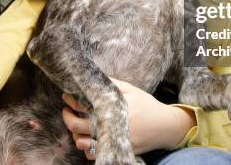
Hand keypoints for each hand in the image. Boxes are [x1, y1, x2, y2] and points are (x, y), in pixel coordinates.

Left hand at [61, 78, 195, 158]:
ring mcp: (111, 140)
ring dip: (74, 134)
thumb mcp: (131, 90)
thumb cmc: (147, 105)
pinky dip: (86, 148)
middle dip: (67, 116)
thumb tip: (94, 77)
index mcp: (110, 109)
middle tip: (66, 110)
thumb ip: (112, 84)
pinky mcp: (116, 150)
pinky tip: (86, 139)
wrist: (164, 127)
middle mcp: (109, 126)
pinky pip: (93, 154)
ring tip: (75, 124)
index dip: (70, 100)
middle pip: (76, 125)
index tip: (66, 95)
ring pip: (81, 142)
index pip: (81, 104)